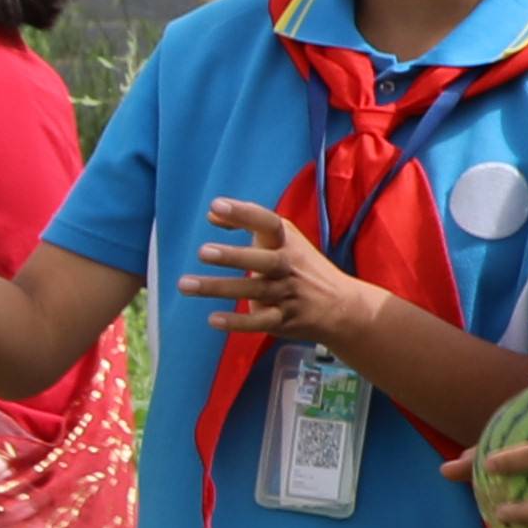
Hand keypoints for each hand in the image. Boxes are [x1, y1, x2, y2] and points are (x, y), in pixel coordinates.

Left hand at [176, 194, 377, 349]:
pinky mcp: (284, 319)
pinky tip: (213, 319)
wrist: (343, 306)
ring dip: (218, 288)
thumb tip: (211, 213)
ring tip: (185, 284)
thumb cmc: (301, 266)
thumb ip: (249, 225)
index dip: (244, 213)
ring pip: (253, 291)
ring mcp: (287, 293)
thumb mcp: (283, 240)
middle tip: (202, 252)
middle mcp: (287, 266)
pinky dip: (237, 322)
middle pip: (262, 260)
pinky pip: (259, 322)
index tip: (216, 205)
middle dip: (234, 256)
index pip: (268, 223)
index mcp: (286, 242)